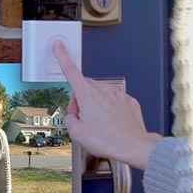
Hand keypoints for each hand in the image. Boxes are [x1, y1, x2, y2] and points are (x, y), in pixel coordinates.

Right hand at [52, 40, 161, 169]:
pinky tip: (111, 125)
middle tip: (80, 118)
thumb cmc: (109, 140)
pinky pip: (115, 102)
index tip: (59, 46)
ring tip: (98, 125)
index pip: (71, 71)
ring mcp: (118, 95)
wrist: (133, 146)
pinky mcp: (129, 103)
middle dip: (79, 100)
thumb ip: (69, 121)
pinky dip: (110, 111)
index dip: (62, 56)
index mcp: (87, 95)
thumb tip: (72, 118)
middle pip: (85, 88)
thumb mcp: (77, 134)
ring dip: (95, 106)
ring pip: (100, 95)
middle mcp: (104, 91)